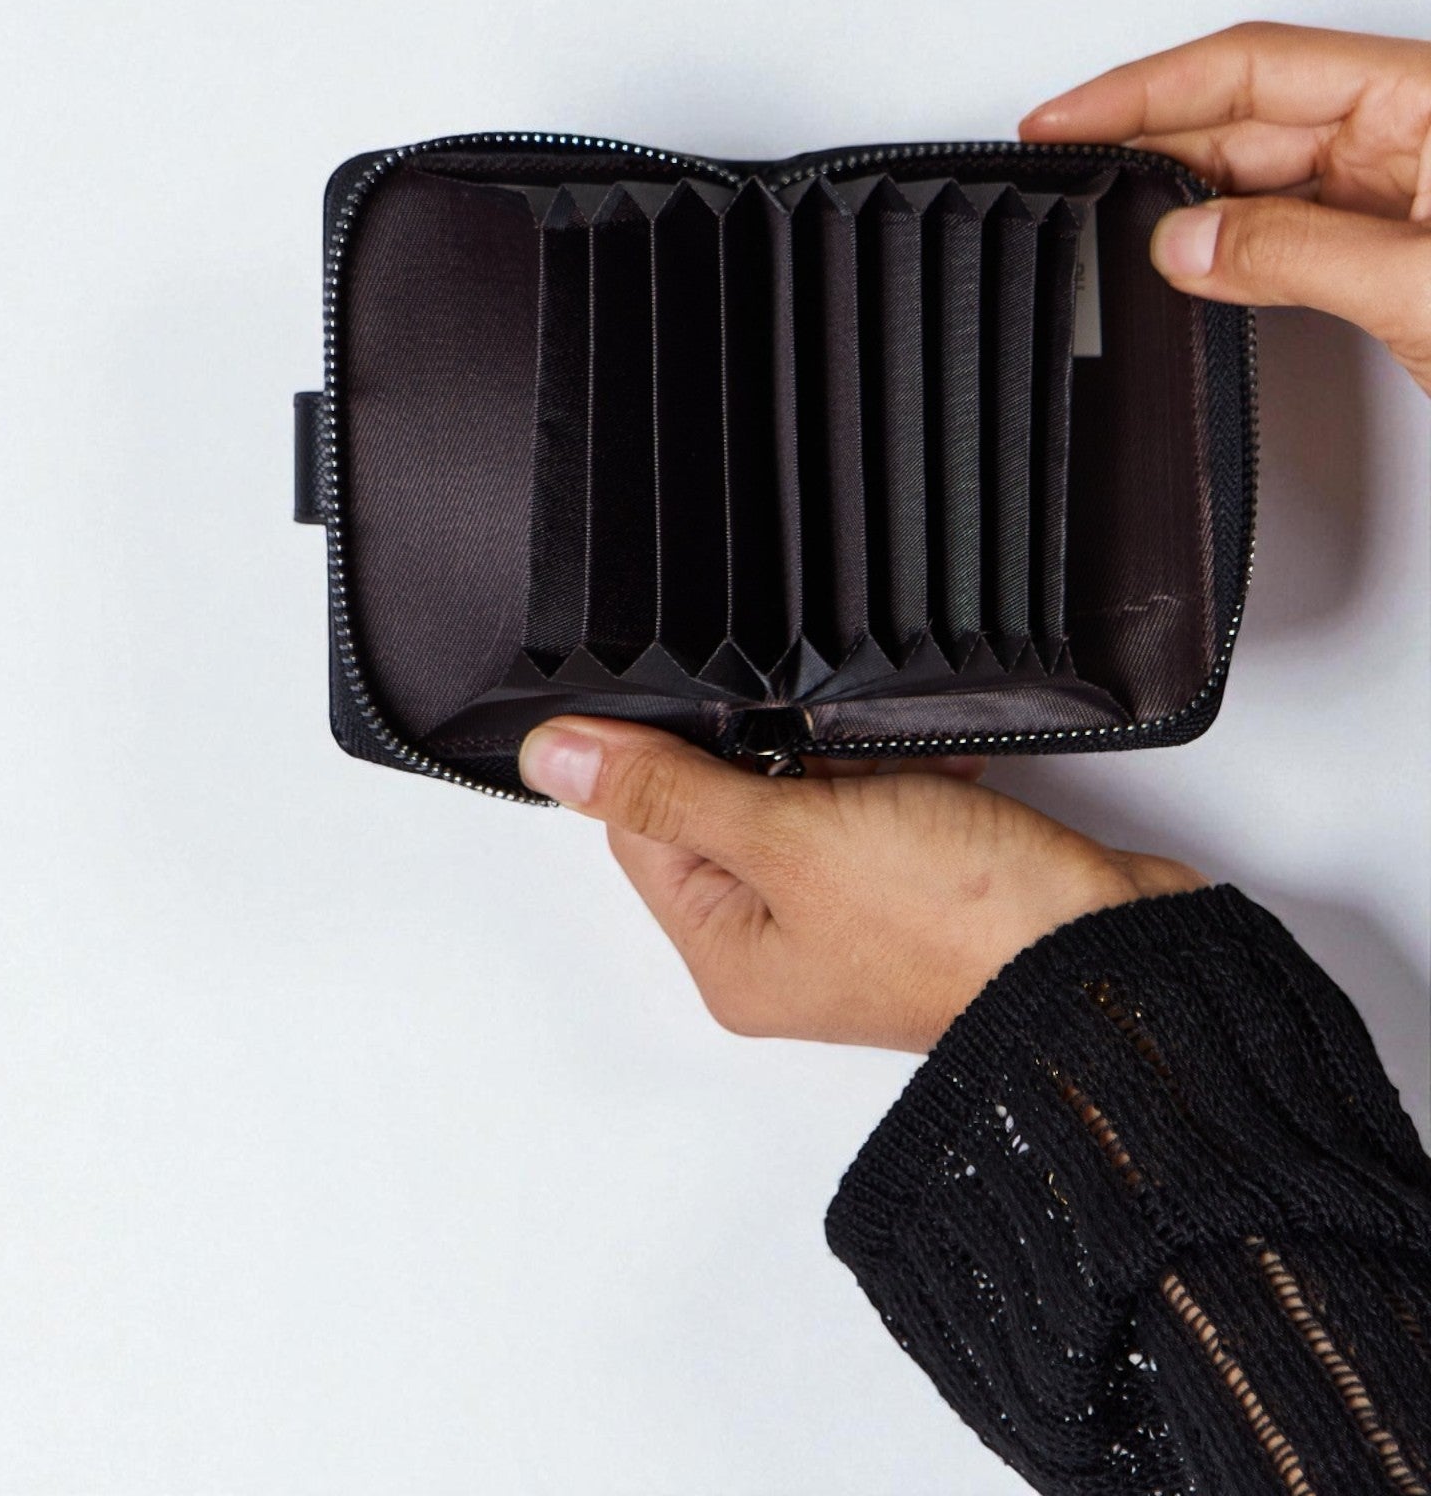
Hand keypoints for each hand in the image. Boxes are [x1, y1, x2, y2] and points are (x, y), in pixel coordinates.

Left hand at [519, 720, 1203, 1051]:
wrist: (1113, 964)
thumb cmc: (962, 928)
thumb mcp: (791, 841)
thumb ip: (670, 793)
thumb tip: (555, 759)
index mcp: (729, 955)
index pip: (643, 829)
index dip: (663, 754)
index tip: (704, 703)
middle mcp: (786, 946)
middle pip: (727, 807)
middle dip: (768, 750)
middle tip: (816, 741)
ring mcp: (860, 918)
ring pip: (812, 795)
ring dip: (843, 757)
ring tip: (888, 761)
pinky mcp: (926, 885)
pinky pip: (886, 801)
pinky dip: (908, 771)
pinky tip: (940, 764)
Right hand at [1020, 21, 1430, 396]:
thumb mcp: (1418, 285)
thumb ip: (1294, 254)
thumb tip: (1183, 243)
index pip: (1256, 67)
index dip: (1146, 89)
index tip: (1065, 119)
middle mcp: (1415, 129)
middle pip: (1250, 114)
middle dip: (1151, 146)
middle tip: (1067, 176)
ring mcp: (1407, 188)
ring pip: (1264, 174)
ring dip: (1185, 202)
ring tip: (1111, 222)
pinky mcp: (1396, 248)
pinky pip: (1290, 226)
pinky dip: (1229, 245)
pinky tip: (1187, 259)